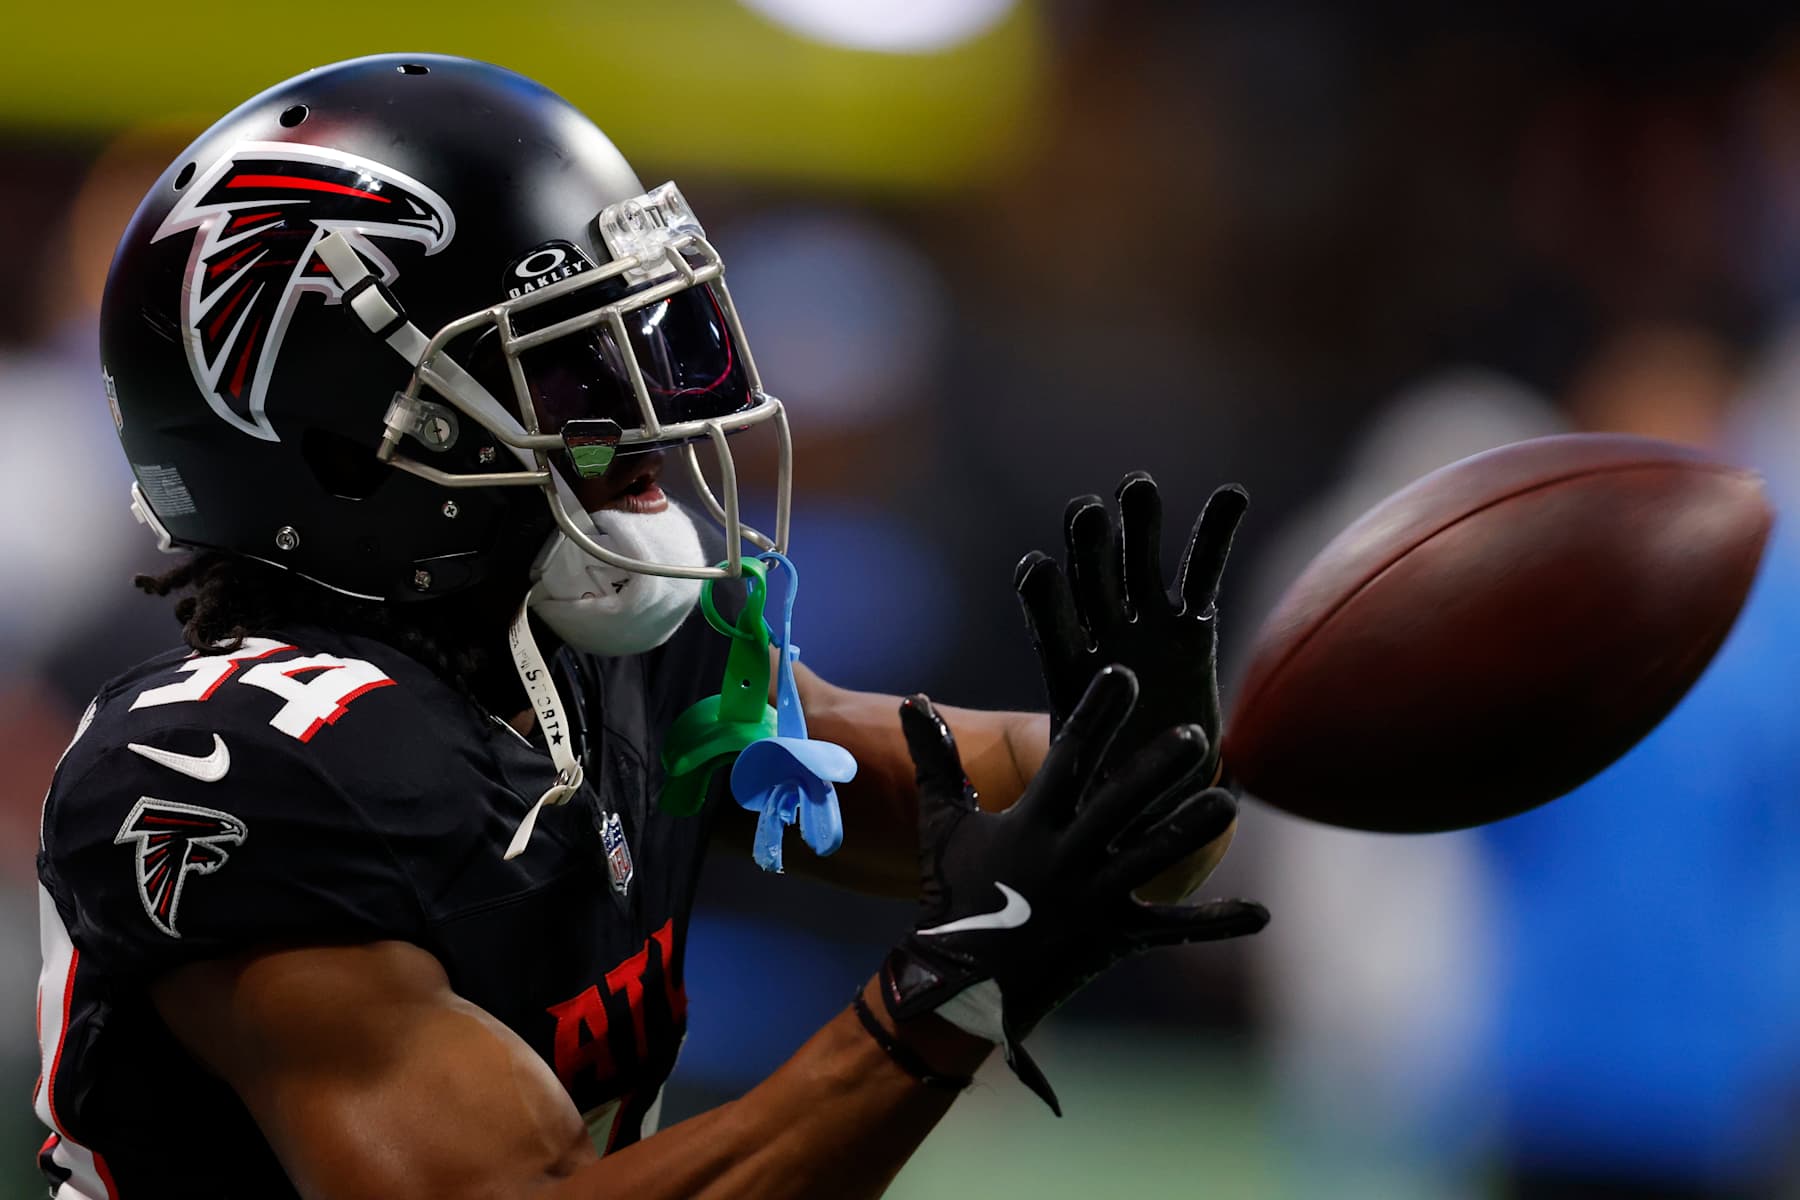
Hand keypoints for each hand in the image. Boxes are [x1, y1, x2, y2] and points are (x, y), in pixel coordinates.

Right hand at [880, 666, 1267, 1113]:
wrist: (957, 983)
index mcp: (1030, 823)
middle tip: (1197, 736)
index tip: (1122, 677)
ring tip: (1230, 800)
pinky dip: (1217, 922)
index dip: (1095, 715)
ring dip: (1194, 829)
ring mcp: (1093, 899)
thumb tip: (915, 700)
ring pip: (1154, 857)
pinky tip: (1260, 913)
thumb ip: (936, 759)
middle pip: (1120, 803)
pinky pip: (1172, 927)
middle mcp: (1066, 857)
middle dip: (1158, 768)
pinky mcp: (1115, 937)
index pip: (1067, 757)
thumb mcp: (942, 823)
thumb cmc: (953, 894)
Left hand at [1015, 474, 1246, 782]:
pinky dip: (1216, 533)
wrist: (1161, 795)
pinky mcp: (1192, 626)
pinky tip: (1232, 494)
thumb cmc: (1116, 799)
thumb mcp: (1088, 796)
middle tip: (1086, 514)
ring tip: (1137, 488)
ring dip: (1139, 527)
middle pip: (1091, 583)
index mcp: (1068, 673)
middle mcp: (1103, 639)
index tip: (1036, 568)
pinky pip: (1203, 572)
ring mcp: (1146, 626)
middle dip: (1087, 549)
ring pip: (1140, 565)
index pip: (1049, 628)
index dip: (1043, 599)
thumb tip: (1063, 808)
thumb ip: (1084, 785)